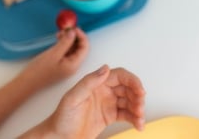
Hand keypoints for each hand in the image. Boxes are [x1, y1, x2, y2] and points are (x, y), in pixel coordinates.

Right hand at [18, 28, 88, 91]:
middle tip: (66, 29)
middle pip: (80, 47)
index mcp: (74, 65)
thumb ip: (65, 42)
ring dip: (69, 39)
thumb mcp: (53, 53)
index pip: (85, 47)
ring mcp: (67, 65)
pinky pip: (66, 52)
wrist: (27, 83)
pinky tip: (58, 38)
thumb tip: (73, 32)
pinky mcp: (61, 64)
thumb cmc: (39, 70)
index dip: (81, 36)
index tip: (74, 28)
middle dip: (75, 36)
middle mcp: (73, 65)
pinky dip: (64, 44)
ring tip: (60, 33)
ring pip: (73, 49)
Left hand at [20, 65, 145, 138]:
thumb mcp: (72, 98)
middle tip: (140, 107)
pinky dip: (135, 119)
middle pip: (128, 88)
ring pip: (129, 102)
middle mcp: (104, 91)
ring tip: (140, 119)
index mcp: (96, 83)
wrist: (58, 138)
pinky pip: (127, 114)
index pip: (120, 76)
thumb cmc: (61, 118)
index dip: (132, 81)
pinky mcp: (110, 116)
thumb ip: (89, 82)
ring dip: (138, 109)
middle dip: (137, 97)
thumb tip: (106, 68)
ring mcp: (108, 103)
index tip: (140, 91)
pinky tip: (139, 125)